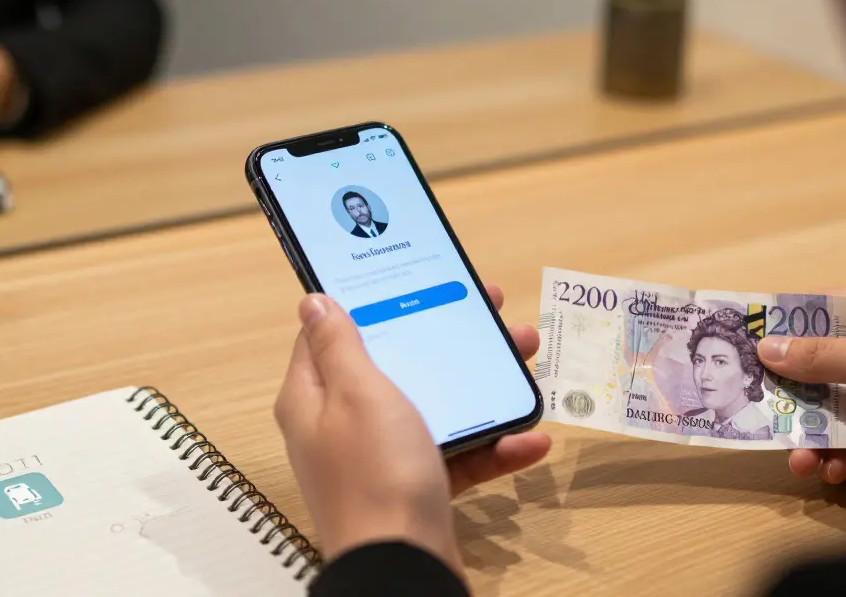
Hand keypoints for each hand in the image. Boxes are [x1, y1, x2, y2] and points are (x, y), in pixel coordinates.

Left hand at [274, 285, 549, 571]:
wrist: (402, 568)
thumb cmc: (374, 476)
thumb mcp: (357, 394)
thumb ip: (339, 344)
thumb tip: (313, 301)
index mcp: (314, 396)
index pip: (331, 334)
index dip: (372, 302)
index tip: (413, 277)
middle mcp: (342, 425)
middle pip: (396, 364)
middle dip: (446, 338)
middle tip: (492, 309)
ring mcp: (380, 458)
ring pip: (434, 405)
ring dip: (483, 384)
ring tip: (528, 356)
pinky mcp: (416, 488)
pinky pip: (457, 455)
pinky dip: (494, 445)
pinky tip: (532, 437)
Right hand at [758, 288, 845, 506]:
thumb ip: (824, 357)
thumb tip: (765, 346)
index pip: (822, 311)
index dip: (780, 325)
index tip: (734, 339)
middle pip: (818, 367)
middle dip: (787, 392)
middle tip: (750, 408)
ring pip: (829, 414)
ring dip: (809, 436)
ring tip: (798, 458)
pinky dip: (834, 461)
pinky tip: (829, 473)